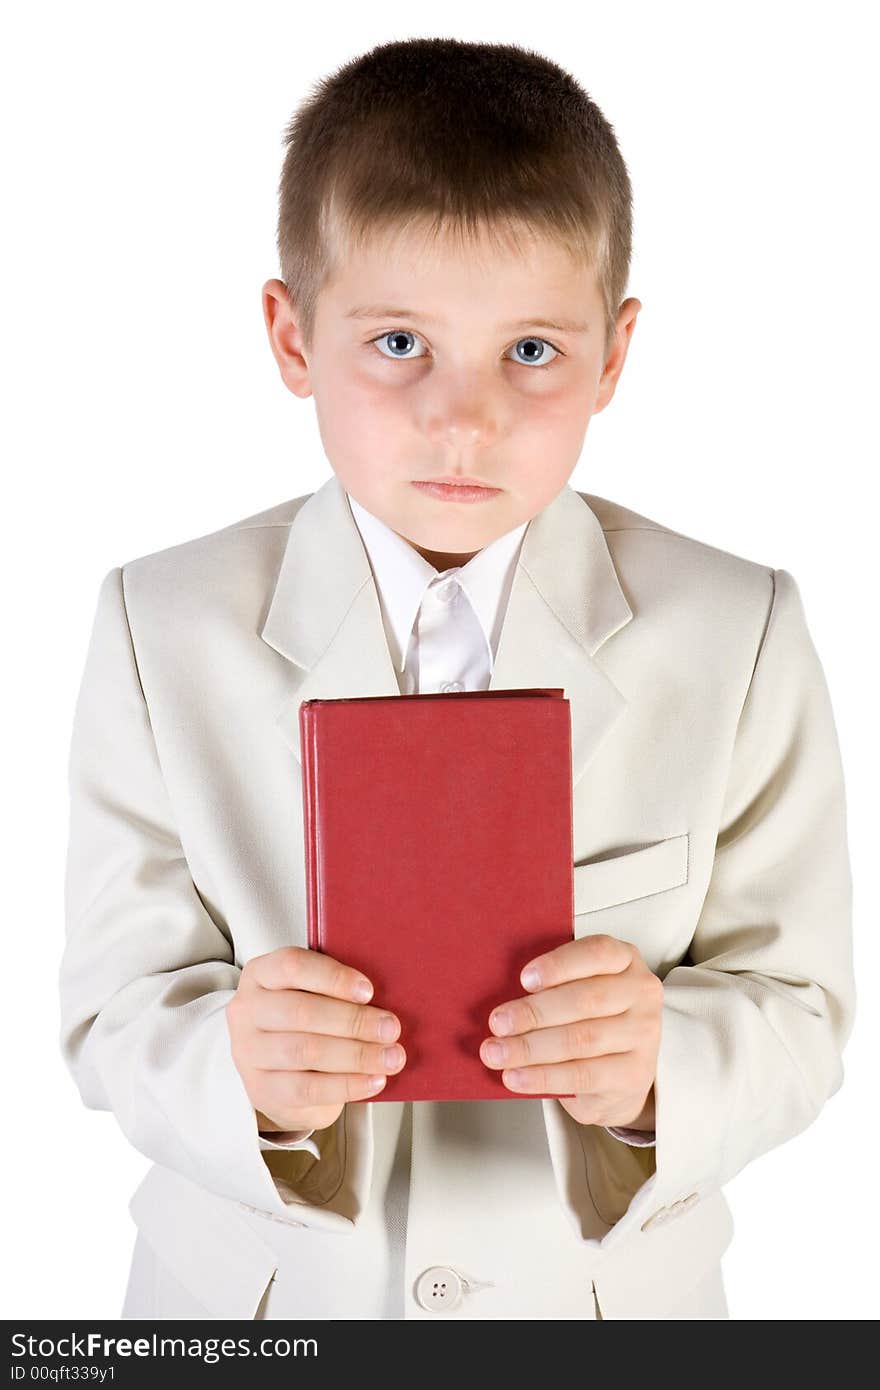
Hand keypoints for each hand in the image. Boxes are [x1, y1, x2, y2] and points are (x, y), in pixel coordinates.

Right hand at [226, 946, 406, 1132]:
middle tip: (391, 1027)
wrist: (279, 1070)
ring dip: (357, 1054)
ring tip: (391, 1057)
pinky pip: (308, 1088)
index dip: (333, 977)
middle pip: (301, 1012)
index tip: (369, 990)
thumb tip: (390, 992)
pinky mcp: (262, 1090)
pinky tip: (374, 1080)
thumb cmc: (305, 1020)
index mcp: (260, 974)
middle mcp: (247, 1011)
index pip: (292, 966)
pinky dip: (347, 1084)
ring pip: (306, 1051)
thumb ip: (338, 988)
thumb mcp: (313, 993)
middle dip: (354, 1020)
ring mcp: (249, 1053)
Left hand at [479, 933, 661, 1128]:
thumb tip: (499, 992)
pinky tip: (516, 1077)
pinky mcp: (634, 1075)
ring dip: (531, 1048)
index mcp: (625, 959)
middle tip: (497, 1023)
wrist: (620, 1073)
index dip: (559, 964)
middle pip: (584, 999)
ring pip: (581, 1039)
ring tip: (498, 1052)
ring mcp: (643, 1035)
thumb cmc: (589, 1019)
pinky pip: (582, 1075)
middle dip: (534, 1012)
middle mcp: (640, 993)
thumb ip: (551, 984)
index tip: (524, 979)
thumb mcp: (576, 989)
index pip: (597, 952)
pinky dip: (543, 1077)